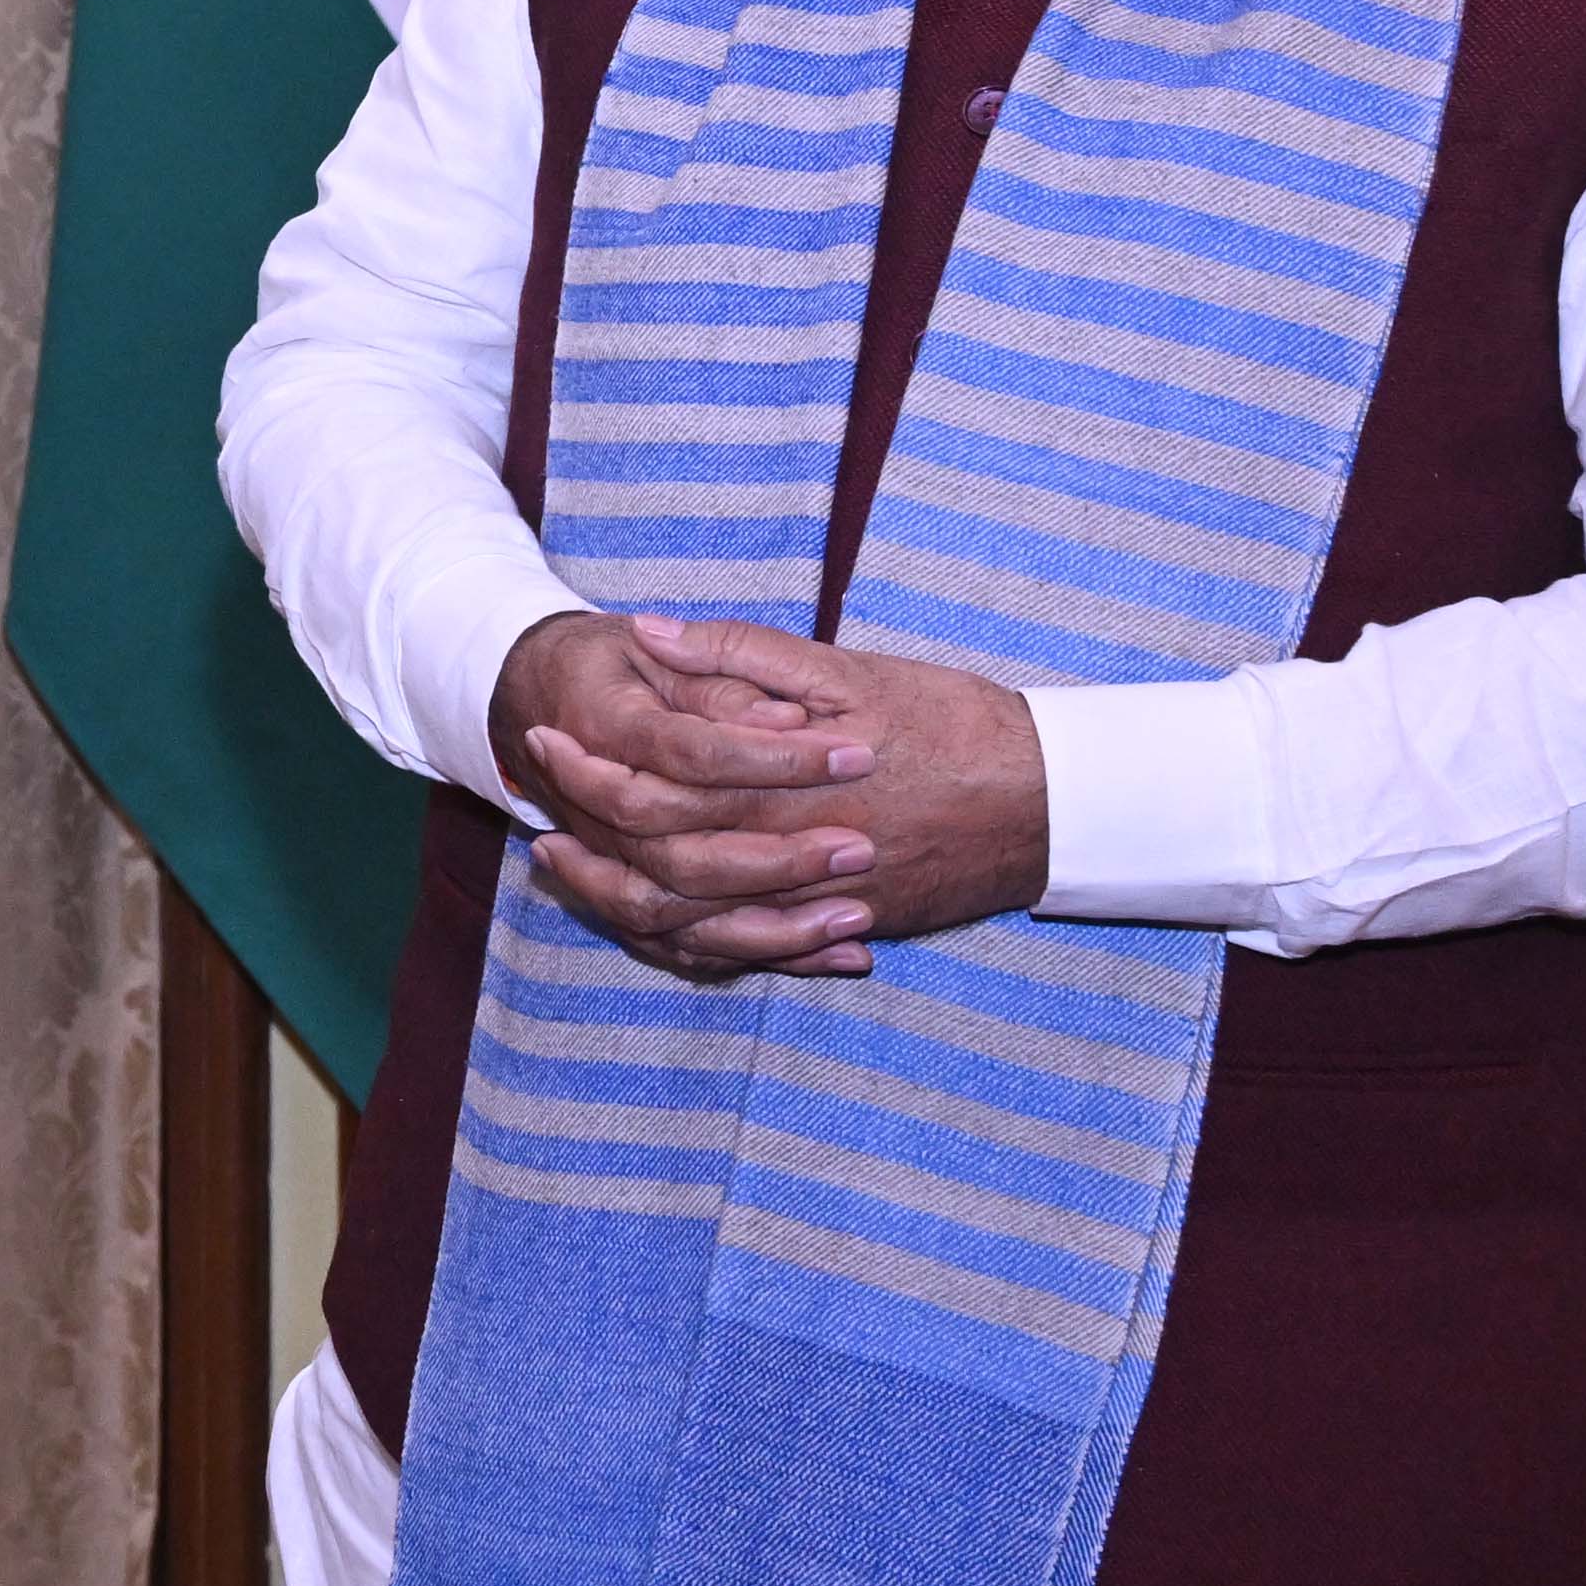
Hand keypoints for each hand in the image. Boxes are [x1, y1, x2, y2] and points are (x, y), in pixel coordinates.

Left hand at [495, 610, 1046, 979]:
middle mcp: (788, 855)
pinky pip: (747, 953)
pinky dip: (691, 940)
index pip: (655, 786)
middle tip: (534, 801)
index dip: (590, 765)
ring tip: (569, 867)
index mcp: (780, 785)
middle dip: (586, 833)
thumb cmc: (951, 722)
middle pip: (656, 864)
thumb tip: (651, 632)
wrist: (1051, 801)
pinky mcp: (842, 929)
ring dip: (619, 896)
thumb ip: (741, 654)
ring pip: (691, 922)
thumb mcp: (846, 671)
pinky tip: (651, 917)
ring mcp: (815, 904)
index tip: (545, 736)